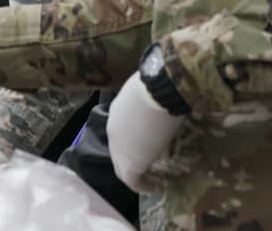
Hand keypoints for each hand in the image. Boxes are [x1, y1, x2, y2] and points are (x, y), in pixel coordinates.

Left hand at [107, 72, 186, 192]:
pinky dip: (145, 186)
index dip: (133, 140)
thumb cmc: (154, 85)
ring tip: (154, 180)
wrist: (157, 93)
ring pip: (122, 167)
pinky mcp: (130, 164)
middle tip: (150, 165)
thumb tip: (158, 101)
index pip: (121, 133)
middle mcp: (113, 132)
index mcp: (115, 113)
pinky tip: (158, 186)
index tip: (148, 143)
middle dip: (131, 159)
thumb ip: (145, 103)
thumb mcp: (145, 92)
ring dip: (138, 175)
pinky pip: (133, 181)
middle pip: (118, 152)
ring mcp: (119, 148)